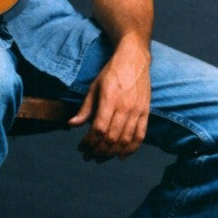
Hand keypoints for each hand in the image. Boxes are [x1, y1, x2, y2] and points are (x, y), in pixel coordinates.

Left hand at [68, 45, 150, 162]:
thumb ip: (85, 108)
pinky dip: (131, 149)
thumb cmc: (111, 72)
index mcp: (110, 100)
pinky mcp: (146, 112)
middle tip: (88, 157)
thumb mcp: (94, 87)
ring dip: (112, 153)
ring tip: (101, 158)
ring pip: (125, 140)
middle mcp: (125, 107)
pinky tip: (121, 156)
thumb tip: (72, 124)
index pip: (99, 129)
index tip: (81, 147)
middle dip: (98, 151)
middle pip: (111, 138)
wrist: (134, 59)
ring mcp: (137, 111)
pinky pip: (140, 136)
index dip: (89, 142)